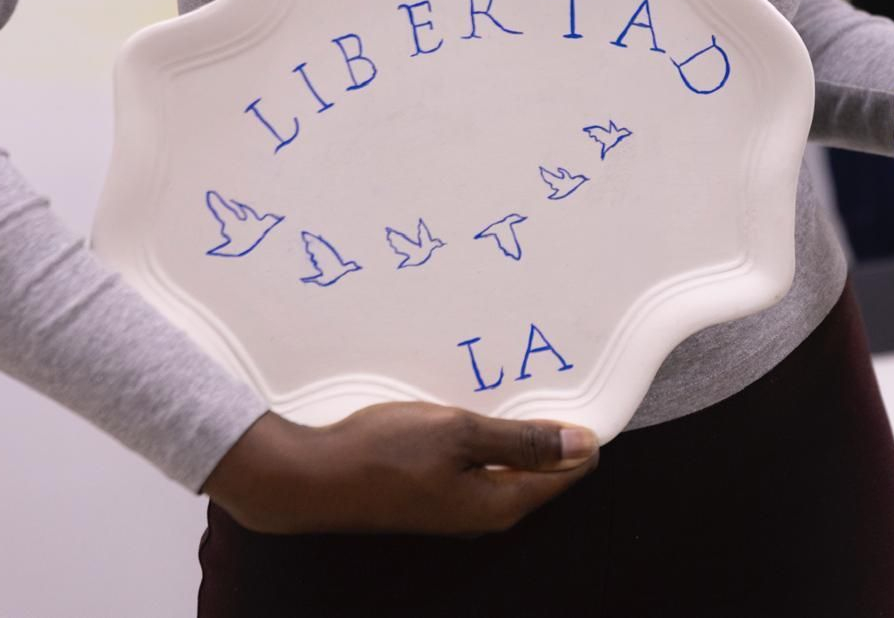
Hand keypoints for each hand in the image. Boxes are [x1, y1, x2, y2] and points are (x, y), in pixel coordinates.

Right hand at [202, 404, 599, 535]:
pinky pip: (480, 464)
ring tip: (513, 388)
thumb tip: (584, 445)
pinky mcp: (436, 496)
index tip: (579, 390)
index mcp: (501, 505)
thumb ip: (523, 440)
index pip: (568, 472)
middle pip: (542, 470)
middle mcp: (486, 514)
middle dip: (551, 430)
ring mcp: (459, 507)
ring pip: (509, 465)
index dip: (580, 433)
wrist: (309, 477)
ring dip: (515, 430)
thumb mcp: (460, 434)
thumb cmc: (383, 452)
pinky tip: (475, 407)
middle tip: (548, 380)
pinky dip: (486, 437)